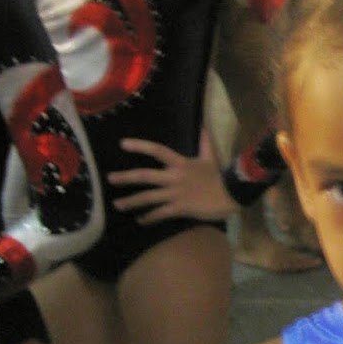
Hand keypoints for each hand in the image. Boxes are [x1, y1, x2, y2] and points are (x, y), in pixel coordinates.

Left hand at [108, 130, 240, 224]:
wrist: (232, 193)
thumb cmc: (220, 176)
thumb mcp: (210, 157)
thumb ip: (204, 142)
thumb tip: (204, 123)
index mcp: (181, 163)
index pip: (157, 151)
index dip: (140, 146)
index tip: (122, 144)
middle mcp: (174, 177)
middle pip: (145, 176)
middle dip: (126, 177)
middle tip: (110, 179)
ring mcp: (176, 193)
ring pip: (148, 197)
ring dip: (131, 201)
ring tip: (117, 205)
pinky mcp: (180, 208)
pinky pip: (160, 213)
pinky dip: (149, 217)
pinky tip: (140, 220)